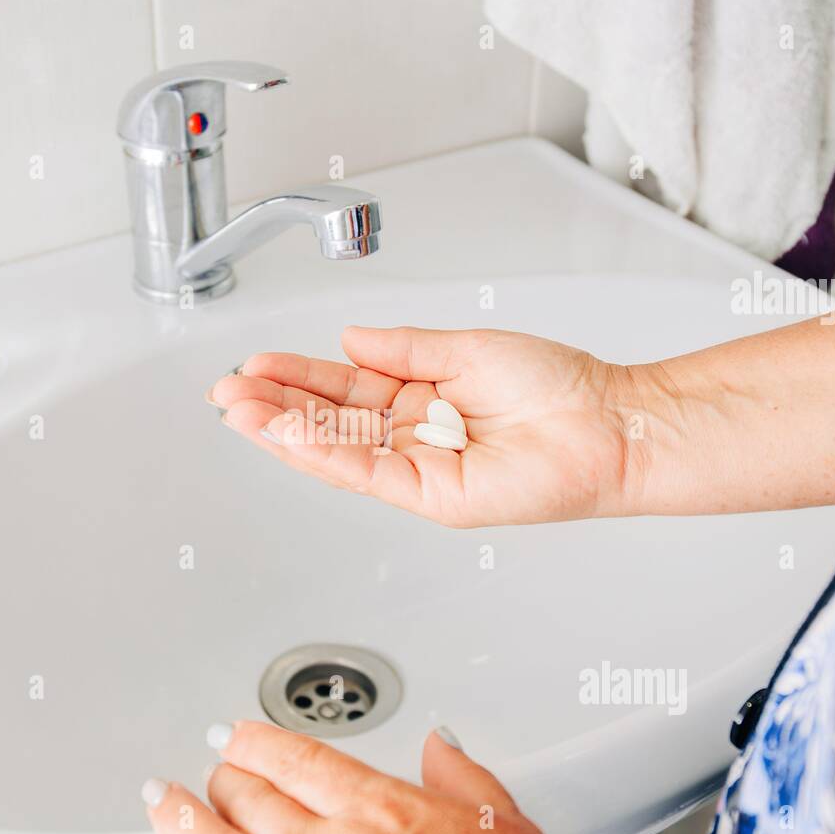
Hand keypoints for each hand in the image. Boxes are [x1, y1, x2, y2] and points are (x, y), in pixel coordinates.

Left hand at [142, 721, 559, 833]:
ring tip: (164, 800)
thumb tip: (442, 747)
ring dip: (186, 819)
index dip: (255, 740)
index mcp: (381, 810)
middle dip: (228, 779)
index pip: (296, 758)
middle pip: (252, 798)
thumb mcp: (504, 822)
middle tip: (216, 770)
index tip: (235, 734)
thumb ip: (463, 778)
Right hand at [210, 326, 644, 526]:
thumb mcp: (465, 349)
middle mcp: (413, 437)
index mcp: (418, 399)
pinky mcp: (433, 496)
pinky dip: (325, 454)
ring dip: (284, 432)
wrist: (608, 422)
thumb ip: (402, 348)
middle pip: (328, 424)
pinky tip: (287, 434)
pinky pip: (368, 472)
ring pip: (337, 452)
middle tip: (227, 390)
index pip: (342, 390)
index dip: (297, 377)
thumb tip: (350, 338)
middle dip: (274, 406)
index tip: (257, 364)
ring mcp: (420, 470)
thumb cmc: (557, 387)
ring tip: (239, 410)